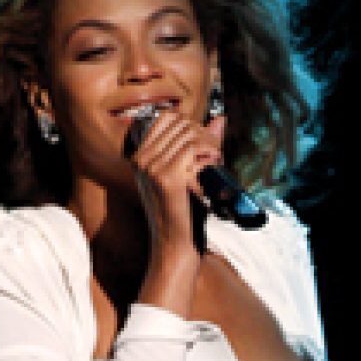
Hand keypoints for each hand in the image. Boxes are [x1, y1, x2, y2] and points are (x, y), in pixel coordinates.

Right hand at [127, 111, 226, 247]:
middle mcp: (141, 158)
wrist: (175, 243)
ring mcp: (151, 166)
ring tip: (216, 161)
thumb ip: (200, 145)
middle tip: (215, 153)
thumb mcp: (187, 173)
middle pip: (180, 122)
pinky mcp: (167, 176)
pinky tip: (213, 165)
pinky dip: (209, 152)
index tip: (204, 141)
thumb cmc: (183, 211)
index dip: (191, 123)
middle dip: (204, 133)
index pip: (167, 117)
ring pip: (189, 133)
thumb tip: (220, 119)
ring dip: (209, 144)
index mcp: (140, 156)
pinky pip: (193, 148)